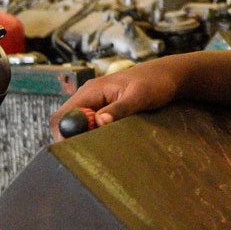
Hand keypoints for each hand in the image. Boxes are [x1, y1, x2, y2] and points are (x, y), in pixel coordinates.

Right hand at [50, 58, 183, 138]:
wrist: (167, 76)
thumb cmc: (156, 82)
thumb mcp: (140, 96)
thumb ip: (120, 109)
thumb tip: (100, 121)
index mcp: (91, 91)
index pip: (63, 116)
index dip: (63, 134)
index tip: (74, 150)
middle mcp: (88, 96)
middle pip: (67, 122)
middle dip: (73, 138)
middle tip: (89, 152)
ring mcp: (95, 102)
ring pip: (78, 125)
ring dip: (85, 137)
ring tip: (101, 146)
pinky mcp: (103, 108)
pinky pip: (90, 124)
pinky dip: (94, 134)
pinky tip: (108, 139)